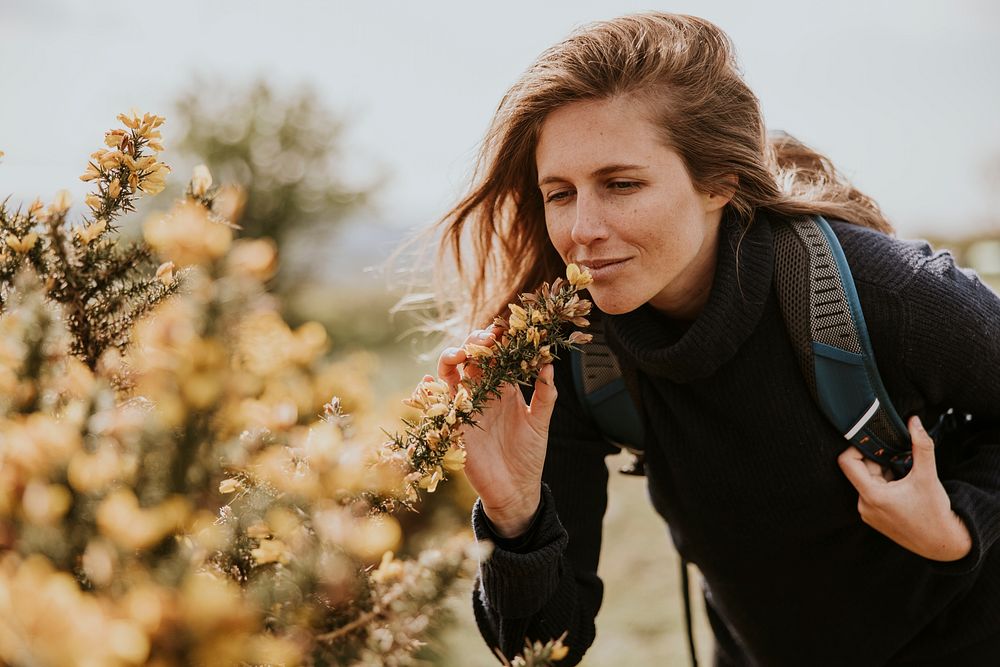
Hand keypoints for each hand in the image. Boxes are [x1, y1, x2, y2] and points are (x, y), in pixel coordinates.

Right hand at [437, 326, 557, 537]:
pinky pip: (438, 402)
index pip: (498, 355)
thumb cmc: (529, 456)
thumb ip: (545, 395)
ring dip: (452, 357)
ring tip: (461, 353)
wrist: (515, 489)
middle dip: (476, 342)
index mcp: (505, 387)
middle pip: (472, 356)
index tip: (507, 329)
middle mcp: (484, 391)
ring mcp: (467, 405)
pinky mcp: (454, 423)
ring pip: (451, 371)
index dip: (500, 340)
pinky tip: (432, 380)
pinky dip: (430, 389)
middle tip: (487, 340)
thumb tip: (549, 364)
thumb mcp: (540, 424)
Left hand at [837, 416, 971, 561]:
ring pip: (867, 480)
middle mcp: (864, 505)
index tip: (874, 443)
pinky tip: (902, 488)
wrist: (941, 543)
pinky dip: (884, 484)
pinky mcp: (873, 517)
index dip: (857, 448)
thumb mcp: (928, 476)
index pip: (847, 462)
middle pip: (860, 470)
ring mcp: (867, 513)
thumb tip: (914, 422)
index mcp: (872, 495)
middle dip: (878, 460)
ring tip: (904, 476)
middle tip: (899, 459)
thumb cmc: (934, 513)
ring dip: (883, 473)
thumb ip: (921, 446)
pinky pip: (871, 493)